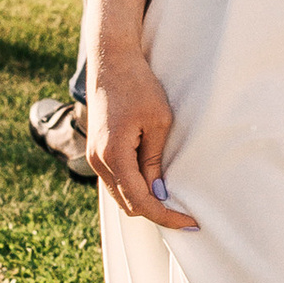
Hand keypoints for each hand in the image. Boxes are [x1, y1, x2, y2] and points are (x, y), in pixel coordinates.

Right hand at [88, 39, 199, 230]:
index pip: (140, 201)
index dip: (166, 216)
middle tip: (187, 216)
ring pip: (120, 194)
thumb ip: (155, 160)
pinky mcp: (96, 150)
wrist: (111, 60)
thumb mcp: (158, 122)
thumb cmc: (138, 85)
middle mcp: (97, 160)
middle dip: (157, 213)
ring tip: (175, 204)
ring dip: (144, 202)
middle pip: (127, 204)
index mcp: (113, 155)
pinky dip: (134, 189)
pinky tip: (154, 186)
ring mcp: (93, 156)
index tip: (190, 222)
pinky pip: (115, 180)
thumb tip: (158, 192)